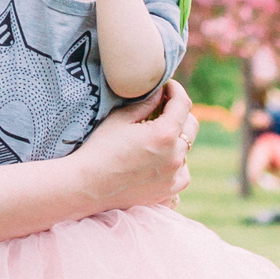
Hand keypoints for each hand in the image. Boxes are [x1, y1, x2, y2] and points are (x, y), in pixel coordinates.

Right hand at [73, 83, 194, 210]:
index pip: (182, 105)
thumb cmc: (100, 148)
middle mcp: (174, 156)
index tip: (168, 86)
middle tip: (163, 107)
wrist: (88, 185)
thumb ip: (146, 104)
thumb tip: (160, 93)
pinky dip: (176, 164)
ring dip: (177, 139)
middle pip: (191, 126)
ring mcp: (173, 177)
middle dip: (180, 112)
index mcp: (164, 134)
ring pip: (186, 150)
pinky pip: (182, 173)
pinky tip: (161, 160)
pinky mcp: (168, 192)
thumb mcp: (121, 118)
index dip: (176, 90)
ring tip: (157, 136)